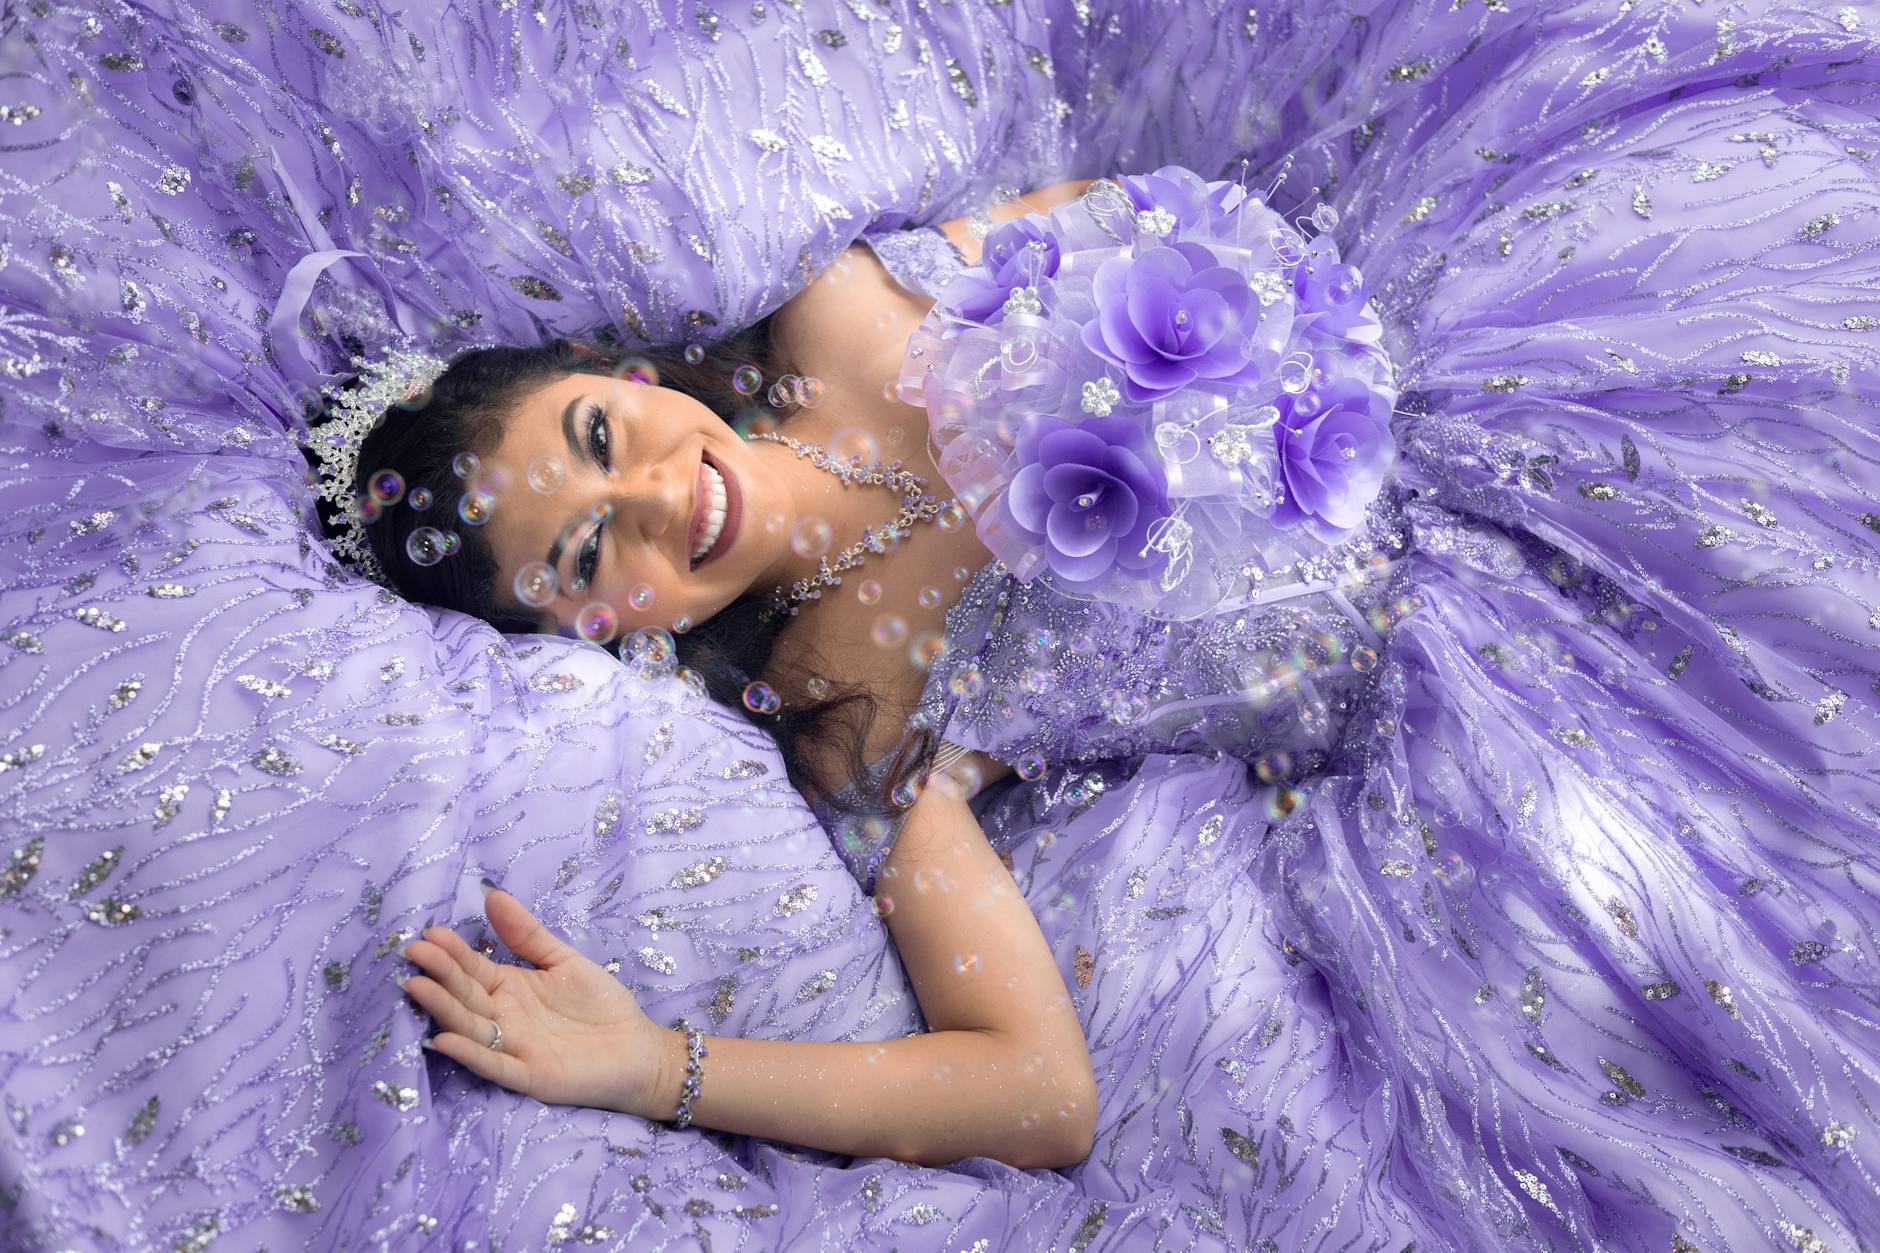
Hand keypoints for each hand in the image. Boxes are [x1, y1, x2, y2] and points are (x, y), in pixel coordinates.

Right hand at [399, 885, 676, 1118]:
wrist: (639, 1048)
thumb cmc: (600, 1004)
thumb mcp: (563, 960)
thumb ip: (527, 933)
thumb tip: (492, 893)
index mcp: (508, 989)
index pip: (472, 969)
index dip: (452, 953)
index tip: (429, 933)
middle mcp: (503, 1019)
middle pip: (465, 996)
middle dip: (440, 974)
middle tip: (415, 951)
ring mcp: (513, 1049)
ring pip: (471, 1028)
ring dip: (444, 1009)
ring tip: (417, 987)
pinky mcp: (530, 1076)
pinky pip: (495, 1065)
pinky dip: (471, 1054)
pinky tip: (446, 1039)